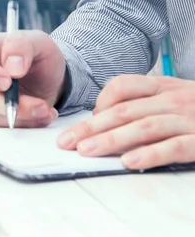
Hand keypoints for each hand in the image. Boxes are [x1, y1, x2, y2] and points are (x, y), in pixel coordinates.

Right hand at [0, 30, 64, 127]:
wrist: (48, 77)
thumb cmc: (37, 55)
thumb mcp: (37, 41)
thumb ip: (21, 47)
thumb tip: (12, 67)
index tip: (6, 81)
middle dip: (10, 103)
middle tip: (38, 104)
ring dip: (21, 115)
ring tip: (44, 108)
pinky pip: (2, 125)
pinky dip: (26, 123)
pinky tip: (41, 114)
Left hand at [57, 74, 194, 169]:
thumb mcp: (174, 97)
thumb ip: (143, 103)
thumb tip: (102, 117)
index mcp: (164, 86)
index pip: (122, 86)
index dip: (99, 102)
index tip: (83, 122)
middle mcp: (174, 98)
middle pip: (124, 110)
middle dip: (91, 127)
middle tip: (66, 142)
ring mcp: (191, 118)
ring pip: (144, 126)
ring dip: (112, 140)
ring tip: (87, 152)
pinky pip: (175, 147)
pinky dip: (150, 154)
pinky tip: (129, 163)